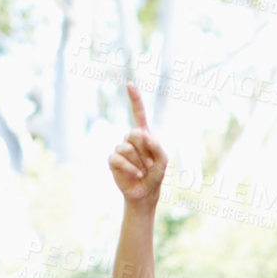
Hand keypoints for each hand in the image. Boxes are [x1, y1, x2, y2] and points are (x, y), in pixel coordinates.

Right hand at [108, 82, 165, 206]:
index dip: (135, 99)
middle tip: (149, 164)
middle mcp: (130, 139)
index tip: (129, 84)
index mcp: (144, 135)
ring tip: (143, 171)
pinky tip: (137, 175)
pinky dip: (130, 168)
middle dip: (144, 150)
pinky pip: (118, 159)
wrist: (144, 193)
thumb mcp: (163, 160)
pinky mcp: (113, 160)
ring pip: (127, 147)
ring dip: (139, 162)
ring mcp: (120, 148)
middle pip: (134, 133)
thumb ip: (157, 146)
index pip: (139, 113)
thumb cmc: (155, 175)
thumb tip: (142, 135)